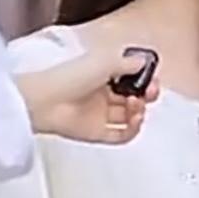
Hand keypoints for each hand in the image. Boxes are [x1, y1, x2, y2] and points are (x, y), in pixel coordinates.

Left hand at [16, 45, 160, 145]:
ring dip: (139, 111)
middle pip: (132, 98)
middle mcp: (101, 95)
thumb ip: (127, 62)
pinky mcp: (97, 133)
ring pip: (129, 117)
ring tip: (136, 104)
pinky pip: (121, 136)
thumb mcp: (104, 61)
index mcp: (101, 74)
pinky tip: (134, 120)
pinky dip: (132, 130)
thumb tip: (144, 62)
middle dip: (146, 95)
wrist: (47, 100)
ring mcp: (99, 115)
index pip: (130, 78)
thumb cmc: (70, 76)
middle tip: (150, 92)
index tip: (151, 77)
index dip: (143, 79)